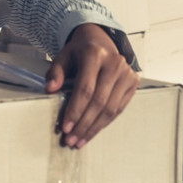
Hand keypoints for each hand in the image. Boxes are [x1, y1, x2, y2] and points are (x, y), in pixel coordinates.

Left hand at [45, 23, 138, 148]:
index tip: (65, 127)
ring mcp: (127, 74)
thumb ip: (55, 72)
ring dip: (94, 128)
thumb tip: (50, 89)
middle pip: (99, 102)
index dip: (75, 110)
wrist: (99, 41)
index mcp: (94, 55)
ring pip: (111, 109)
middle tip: (71, 140)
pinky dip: (104, 123)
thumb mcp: (62, 56)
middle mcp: (114, 64)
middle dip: (84, 124)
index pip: (85, 88)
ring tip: (80, 141)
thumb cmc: (78, 52)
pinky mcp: (133, 83)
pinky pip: (118, 108)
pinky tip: (92, 132)